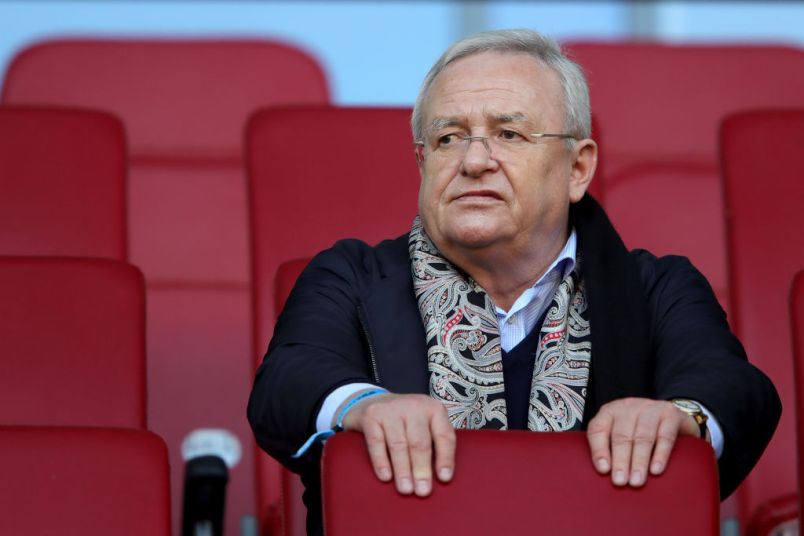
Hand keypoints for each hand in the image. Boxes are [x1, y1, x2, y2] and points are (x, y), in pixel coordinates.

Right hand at [340, 393, 455, 496]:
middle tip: (422, 491)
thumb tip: (440, 478)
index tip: (444, 479)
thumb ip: (434, 444)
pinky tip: (386, 477)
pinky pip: (377, 442)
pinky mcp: (371, 415)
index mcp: (434, 409)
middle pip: (420, 442)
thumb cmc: (406, 421)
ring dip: (402, 470)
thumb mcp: (425, 424)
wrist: (373, 401)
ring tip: (405, 489)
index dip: (446, 458)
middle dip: (422, 469)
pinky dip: (381, 461)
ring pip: (399, 444)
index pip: (444, 435)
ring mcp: (391, 409)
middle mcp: (414, 405)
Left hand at [586, 397, 700, 486]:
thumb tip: (606, 474)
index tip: (603, 470)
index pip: (598, 429)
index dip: (599, 450)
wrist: (672, 416)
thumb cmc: (640, 429)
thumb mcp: (622, 434)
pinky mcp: (670, 413)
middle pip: (621, 435)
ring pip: (643, 436)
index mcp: (609, 412)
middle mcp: (628, 407)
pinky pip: (665, 436)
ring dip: (639, 461)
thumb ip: (611, 450)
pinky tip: (656, 470)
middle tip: (620, 481)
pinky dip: (660, 455)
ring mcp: (649, 408)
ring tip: (637, 480)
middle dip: (620, 461)